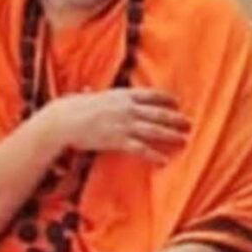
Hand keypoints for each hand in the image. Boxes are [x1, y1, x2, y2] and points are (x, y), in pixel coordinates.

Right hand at [39, 88, 189, 163]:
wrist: (62, 121)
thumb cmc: (70, 108)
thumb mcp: (85, 97)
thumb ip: (91, 94)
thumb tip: (87, 90)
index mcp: (121, 95)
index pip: (151, 95)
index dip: (166, 100)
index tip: (176, 103)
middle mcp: (127, 108)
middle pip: (159, 113)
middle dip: (176, 119)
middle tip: (189, 124)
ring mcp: (124, 124)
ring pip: (155, 130)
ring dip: (171, 136)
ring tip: (184, 140)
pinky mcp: (118, 140)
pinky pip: (141, 149)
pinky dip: (154, 155)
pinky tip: (163, 160)